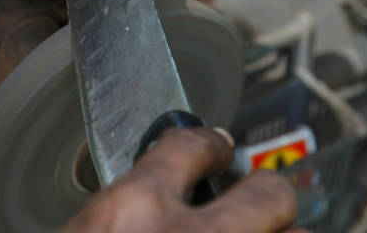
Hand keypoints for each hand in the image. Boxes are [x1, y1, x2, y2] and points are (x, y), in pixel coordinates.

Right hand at [62, 128, 305, 232]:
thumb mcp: (88, 231)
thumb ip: (124, 209)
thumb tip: (155, 194)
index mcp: (132, 210)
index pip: (188, 146)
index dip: (209, 142)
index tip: (215, 144)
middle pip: (268, 194)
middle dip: (265, 189)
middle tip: (258, 192)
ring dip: (277, 230)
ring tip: (259, 228)